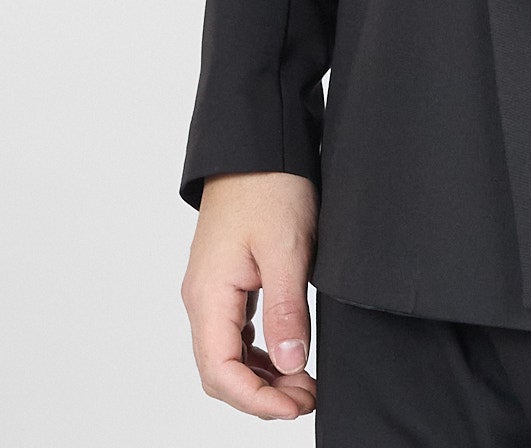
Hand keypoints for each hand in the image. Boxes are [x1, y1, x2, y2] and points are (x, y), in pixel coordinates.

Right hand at [181, 171, 318, 418]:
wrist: (258, 143)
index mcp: (209, 295)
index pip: (221, 372)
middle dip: (261, 395)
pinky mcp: (226, 279)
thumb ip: (286, 310)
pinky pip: (235, 332)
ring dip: (262, 376)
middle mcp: (202, 298)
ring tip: (303, 384)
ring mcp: (212, 289)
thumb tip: (292, 364)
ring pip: (228, 354)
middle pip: (220, 371)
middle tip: (306, 399)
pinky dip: (259, 352)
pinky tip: (288, 355)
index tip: (295, 407)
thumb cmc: (269, 186)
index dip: (256, 400)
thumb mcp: (287, 249)